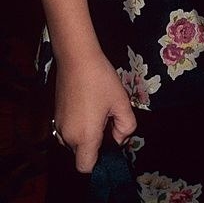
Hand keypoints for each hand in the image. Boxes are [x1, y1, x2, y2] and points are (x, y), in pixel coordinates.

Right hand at [53, 51, 136, 173]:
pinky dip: (78, 127)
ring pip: (74, 143)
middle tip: (108, 119)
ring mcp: (58, 126)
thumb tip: (119, 139)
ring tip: (98, 110)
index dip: (99, 161)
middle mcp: (67, 136)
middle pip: (82, 154)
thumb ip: (126, 126)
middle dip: (96, 144)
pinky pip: (68, 132)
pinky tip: (88, 105)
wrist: (76, 58)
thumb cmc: (101, 80)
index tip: (110, 141)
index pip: (86, 167)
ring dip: (87, 135)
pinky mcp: (55, 116)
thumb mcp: (121, 102)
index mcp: (85, 137)